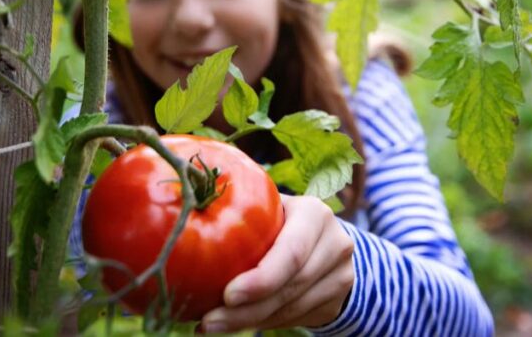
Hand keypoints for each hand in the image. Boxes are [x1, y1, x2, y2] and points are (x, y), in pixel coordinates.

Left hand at [200, 194, 354, 332]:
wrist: (326, 239)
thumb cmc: (280, 218)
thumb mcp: (268, 207)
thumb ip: (241, 207)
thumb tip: (190, 209)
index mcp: (314, 214)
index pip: (292, 252)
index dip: (261, 278)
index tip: (227, 295)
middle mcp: (335, 243)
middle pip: (290, 287)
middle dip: (246, 309)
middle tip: (209, 321)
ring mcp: (341, 274)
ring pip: (291, 309)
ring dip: (249, 321)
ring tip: (212, 325)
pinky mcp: (337, 300)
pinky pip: (294, 318)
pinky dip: (263, 323)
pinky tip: (235, 324)